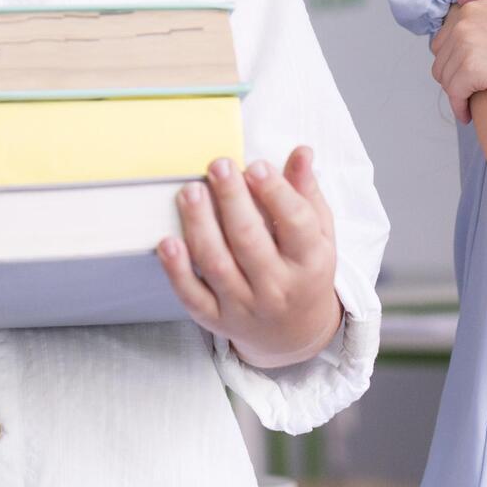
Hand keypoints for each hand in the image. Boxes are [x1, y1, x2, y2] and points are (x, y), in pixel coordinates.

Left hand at [157, 148, 342, 369]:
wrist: (295, 334)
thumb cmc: (304, 272)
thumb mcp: (318, 235)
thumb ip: (306, 193)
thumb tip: (301, 152)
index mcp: (310, 263)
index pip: (296, 224)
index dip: (275, 192)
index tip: (255, 165)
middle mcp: (278, 288)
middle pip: (250, 240)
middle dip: (231, 199)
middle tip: (218, 166)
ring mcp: (245, 306)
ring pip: (216, 264)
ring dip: (199, 224)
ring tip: (191, 191)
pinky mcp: (216, 319)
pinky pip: (192, 296)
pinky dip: (176, 270)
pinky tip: (167, 241)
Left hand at [430, 0, 486, 122]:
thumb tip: (464, 0)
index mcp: (471, 9)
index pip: (445, 37)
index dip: (455, 56)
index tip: (468, 70)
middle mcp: (462, 25)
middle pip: (441, 57)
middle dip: (453, 73)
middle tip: (468, 89)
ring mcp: (464, 47)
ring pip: (444, 77)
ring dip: (456, 91)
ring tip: (470, 102)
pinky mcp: (470, 71)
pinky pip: (453, 94)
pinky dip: (458, 106)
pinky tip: (468, 115)